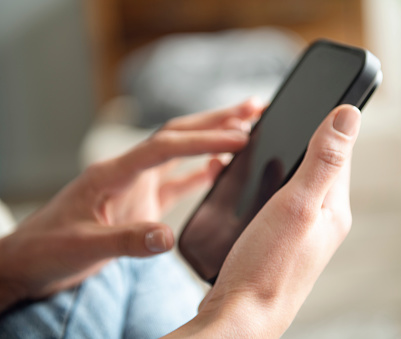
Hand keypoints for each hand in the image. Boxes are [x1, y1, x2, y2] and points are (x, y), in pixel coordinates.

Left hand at [0, 100, 263, 311]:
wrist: (31, 259)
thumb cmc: (48, 248)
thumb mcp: (85, 247)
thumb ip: (128, 240)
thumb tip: (168, 236)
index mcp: (113, 173)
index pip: (165, 147)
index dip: (203, 140)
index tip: (239, 138)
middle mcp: (129, 171)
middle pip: (178, 135)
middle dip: (216, 120)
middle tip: (253, 108)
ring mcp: (137, 185)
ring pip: (182, 152)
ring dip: (213, 139)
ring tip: (248, 129)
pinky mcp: (143, 200)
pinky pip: (179, 180)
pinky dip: (203, 171)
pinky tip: (223, 168)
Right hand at [164, 104, 361, 337]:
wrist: (239, 316)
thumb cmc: (267, 266)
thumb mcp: (297, 205)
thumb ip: (324, 160)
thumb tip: (349, 114)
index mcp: (334, 209)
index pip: (339, 153)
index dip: (326, 124)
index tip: (309, 99)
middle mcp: (322, 221)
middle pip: (317, 167)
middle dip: (301, 141)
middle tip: (278, 120)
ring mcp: (300, 232)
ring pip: (296, 184)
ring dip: (283, 162)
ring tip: (260, 145)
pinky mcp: (279, 241)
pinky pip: (279, 201)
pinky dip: (268, 185)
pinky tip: (251, 184)